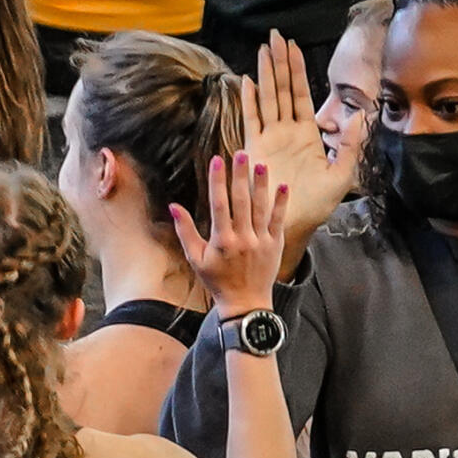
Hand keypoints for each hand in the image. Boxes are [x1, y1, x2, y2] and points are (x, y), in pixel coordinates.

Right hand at [171, 151, 288, 320]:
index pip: (219, 204)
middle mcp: (242, 239)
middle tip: (241, 154)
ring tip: (260, 164)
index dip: (217, 181)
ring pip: (261, 208)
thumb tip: (174, 206)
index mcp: (222, 240)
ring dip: (261, 185)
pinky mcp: (275, 245)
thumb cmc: (218, 281)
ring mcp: (261, 241)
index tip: (217, 161)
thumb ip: (186, 232)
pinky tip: (283, 186)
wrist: (245, 304)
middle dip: (240, 175)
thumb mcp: (196, 259)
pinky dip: (281, 204)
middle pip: (241, 201)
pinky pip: (279, 221)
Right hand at [244, 32, 356, 261]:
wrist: (293, 225)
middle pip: (281, 89)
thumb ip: (350, 145)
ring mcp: (269, 139)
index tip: (292, 46)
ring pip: (267, 98)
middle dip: (278, 62)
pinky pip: (251, 119)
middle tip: (274, 36)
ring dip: (264, 73)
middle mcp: (287, 132)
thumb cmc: (317, 206)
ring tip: (262, 49)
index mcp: (307, 135)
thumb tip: (360, 116)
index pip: (300, 94)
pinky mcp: (255, 149)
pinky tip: (246, 81)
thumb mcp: (342, 175)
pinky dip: (248, 100)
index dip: (296, 70)